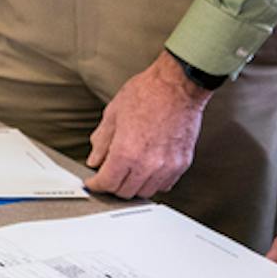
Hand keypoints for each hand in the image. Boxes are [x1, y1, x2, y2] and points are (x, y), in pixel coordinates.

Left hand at [83, 50, 209, 198]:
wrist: (178, 85)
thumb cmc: (147, 93)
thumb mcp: (113, 114)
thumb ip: (102, 141)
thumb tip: (95, 159)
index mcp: (126, 152)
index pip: (107, 183)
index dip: (96, 184)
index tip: (94, 182)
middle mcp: (148, 164)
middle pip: (125, 192)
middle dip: (113, 185)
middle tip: (109, 174)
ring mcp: (167, 166)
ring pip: (146, 192)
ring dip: (134, 186)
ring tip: (128, 171)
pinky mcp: (182, 163)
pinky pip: (165, 184)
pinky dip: (153, 182)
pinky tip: (147, 169)